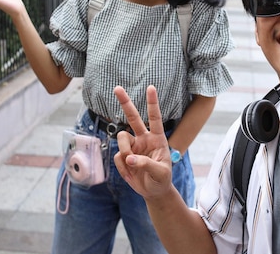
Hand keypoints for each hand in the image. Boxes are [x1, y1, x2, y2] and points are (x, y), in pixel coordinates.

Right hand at [113, 85, 173, 199]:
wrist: (153, 191)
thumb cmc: (162, 179)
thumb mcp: (161, 173)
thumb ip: (147, 164)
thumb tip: (130, 158)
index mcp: (157, 138)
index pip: (155, 118)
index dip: (152, 103)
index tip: (151, 87)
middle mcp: (144, 138)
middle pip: (133, 117)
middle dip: (125, 102)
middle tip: (117, 88)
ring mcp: (132, 146)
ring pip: (122, 138)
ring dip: (125, 151)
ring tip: (133, 165)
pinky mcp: (123, 156)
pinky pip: (118, 157)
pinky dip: (123, 167)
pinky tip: (131, 174)